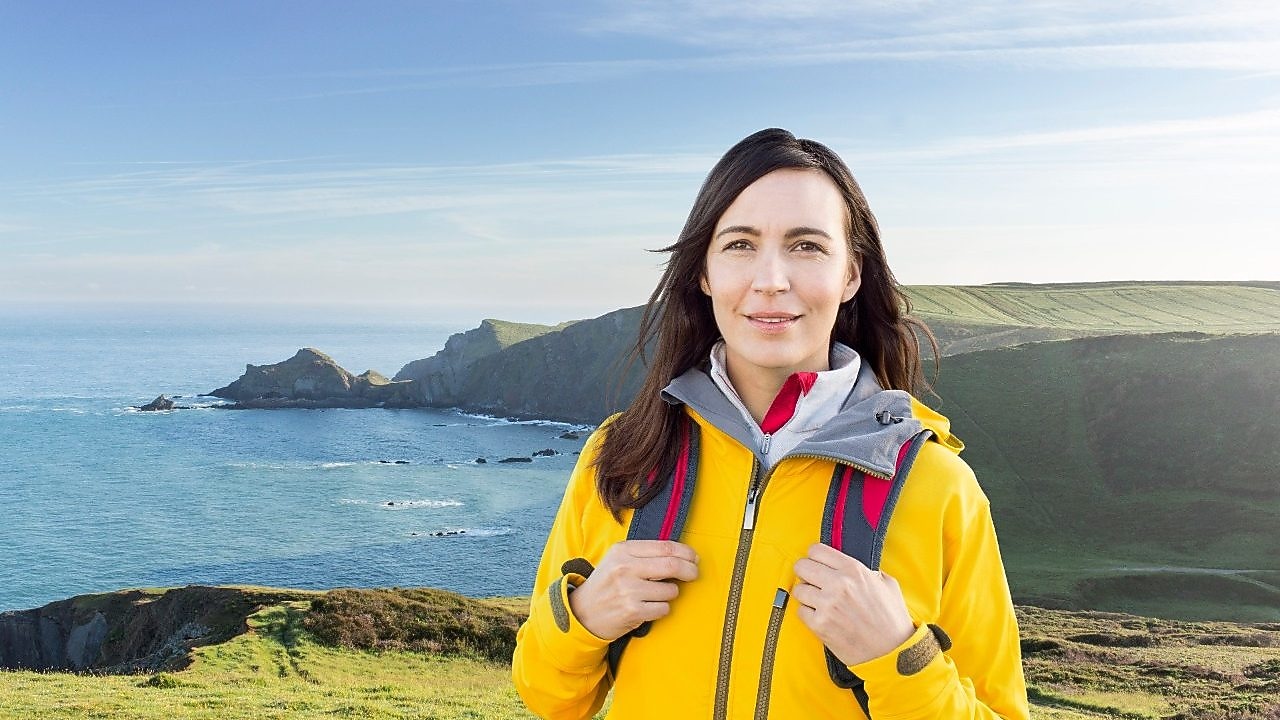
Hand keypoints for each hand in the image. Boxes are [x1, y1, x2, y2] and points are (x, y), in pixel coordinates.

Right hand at [567, 540, 698, 640]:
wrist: (583, 612)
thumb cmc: (606, 584)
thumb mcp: (618, 559)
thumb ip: (645, 554)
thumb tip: (683, 555)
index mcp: (623, 550)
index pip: (665, 547)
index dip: (686, 552)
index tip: (693, 558)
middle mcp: (625, 568)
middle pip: (672, 565)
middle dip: (690, 570)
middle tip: (694, 573)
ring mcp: (629, 591)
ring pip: (671, 590)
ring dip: (670, 593)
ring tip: (655, 594)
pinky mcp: (633, 611)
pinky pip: (664, 608)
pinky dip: (661, 608)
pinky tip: (647, 607)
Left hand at [792, 543, 914, 665]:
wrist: (892, 651)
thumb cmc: (892, 620)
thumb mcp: (887, 585)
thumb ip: (867, 571)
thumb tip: (849, 568)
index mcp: (854, 570)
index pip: (816, 550)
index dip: (814, 556)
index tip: (816, 563)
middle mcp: (838, 584)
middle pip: (801, 566)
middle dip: (805, 572)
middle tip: (812, 580)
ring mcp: (827, 604)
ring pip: (799, 589)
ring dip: (806, 595)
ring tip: (819, 601)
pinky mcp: (819, 624)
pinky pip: (801, 611)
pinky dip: (808, 613)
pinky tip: (821, 616)